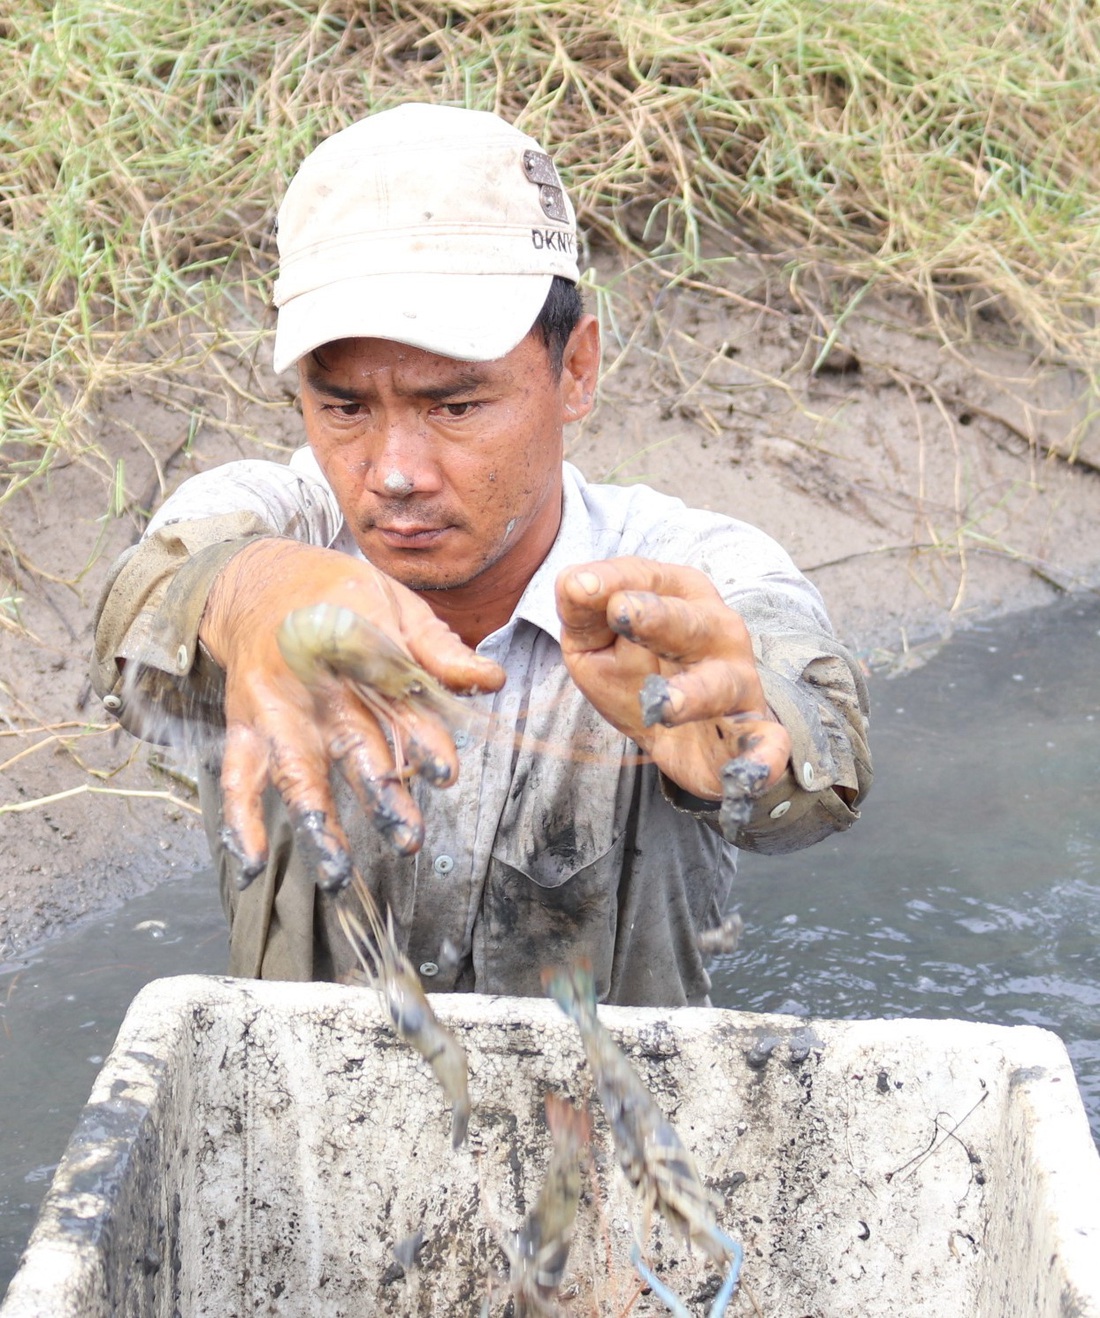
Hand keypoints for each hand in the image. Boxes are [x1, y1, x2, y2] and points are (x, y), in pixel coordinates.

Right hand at [200, 539, 504, 889]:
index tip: (445, 772)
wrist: (256, 579)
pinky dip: (239, 820)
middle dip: (381, 794)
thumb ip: (440, 650)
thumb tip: (493, 680)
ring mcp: (276, 711)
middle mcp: (316, 686)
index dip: (423, 737)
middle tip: (408, 837)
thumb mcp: (395, 602)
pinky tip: (250, 863)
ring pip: (296, 773)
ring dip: (318, 824)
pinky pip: (237, 778)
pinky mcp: (245, 728)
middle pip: (352, 746)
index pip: (397, 699)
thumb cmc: (338, 593)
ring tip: (337, 874)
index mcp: (359, 649)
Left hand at [556, 558, 789, 799]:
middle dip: (657, 617)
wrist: (681, 738)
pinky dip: (761, 759)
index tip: (578, 586)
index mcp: (679, 596)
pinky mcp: (753, 734)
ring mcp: (738, 682)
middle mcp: (716, 631)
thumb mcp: (597, 641)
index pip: (644, 578)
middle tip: (623, 611)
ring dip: (694, 693)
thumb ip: (584, 613)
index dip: (611, 581)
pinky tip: (749, 774)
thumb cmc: (637, 672)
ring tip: (663, 704)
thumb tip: (572, 582)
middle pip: (688, 622)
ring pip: (721, 683)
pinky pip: (766, 744)